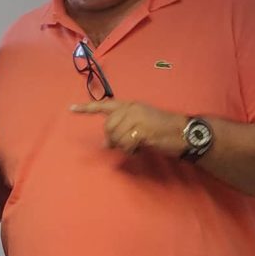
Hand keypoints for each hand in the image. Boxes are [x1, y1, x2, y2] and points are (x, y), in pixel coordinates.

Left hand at [70, 99, 187, 156]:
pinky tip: (140, 148)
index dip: (86, 108)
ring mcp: (135, 118)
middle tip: (128, 145)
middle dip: (114, 139)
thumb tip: (106, 143)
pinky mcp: (140, 129)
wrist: (183, 132)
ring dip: (124, 147)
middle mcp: (131, 108)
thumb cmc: (164, 131)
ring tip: (138, 146)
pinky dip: (130, 150)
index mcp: (130, 105)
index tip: (71, 108)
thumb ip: (123, 129)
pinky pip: (125, 145)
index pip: (104, 105)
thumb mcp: (141, 125)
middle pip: (108, 127)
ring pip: (115, 137)